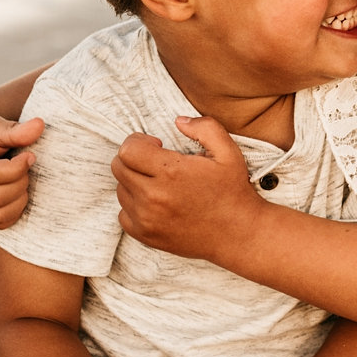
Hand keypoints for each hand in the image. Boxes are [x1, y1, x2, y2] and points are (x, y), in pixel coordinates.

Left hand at [113, 117, 262, 261]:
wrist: (238, 234)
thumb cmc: (233, 192)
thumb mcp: (229, 153)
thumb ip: (205, 128)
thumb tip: (179, 121)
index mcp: (171, 172)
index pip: (127, 149)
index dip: (139, 141)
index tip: (156, 145)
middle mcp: (154, 197)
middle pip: (119, 167)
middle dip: (134, 158)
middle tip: (156, 162)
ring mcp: (147, 219)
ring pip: (121, 190)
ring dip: (135, 182)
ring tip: (160, 184)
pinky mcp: (145, 235)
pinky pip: (123, 213)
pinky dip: (134, 206)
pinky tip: (156, 204)